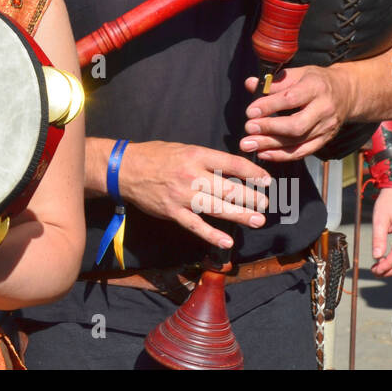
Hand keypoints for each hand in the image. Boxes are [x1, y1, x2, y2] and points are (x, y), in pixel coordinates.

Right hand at [118, 141, 271, 248]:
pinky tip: (227, 242)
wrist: (125, 169)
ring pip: (216, 208)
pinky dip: (212, 235)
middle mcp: (191, 175)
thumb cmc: (156, 156)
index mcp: (196, 155)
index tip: (266, 180)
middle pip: (228, 188)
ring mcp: (182, 196)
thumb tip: (232, 171)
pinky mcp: (173, 212)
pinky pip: (196, 226)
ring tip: (257, 220)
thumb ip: (206, 160)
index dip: (252, 172)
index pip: (231, 164)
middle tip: (265, 204)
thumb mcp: (183, 149)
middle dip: (250, 197)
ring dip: (240, 215)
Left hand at [241, 65, 353, 159]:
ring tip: (248, 144)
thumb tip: (250, 84)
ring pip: (297, 141)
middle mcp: (324, 109)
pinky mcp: (325, 140)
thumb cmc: (316, 81)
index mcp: (316, 87)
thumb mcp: (298, 73)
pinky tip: (264, 153)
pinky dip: (282, 155)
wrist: (346, 93)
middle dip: (270, 128)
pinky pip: (302, 152)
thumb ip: (274, 81)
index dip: (269, 106)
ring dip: (270, 144)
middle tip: (249, 128)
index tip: (250, 111)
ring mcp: (326, 127)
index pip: (291, 99)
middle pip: (296, 125)